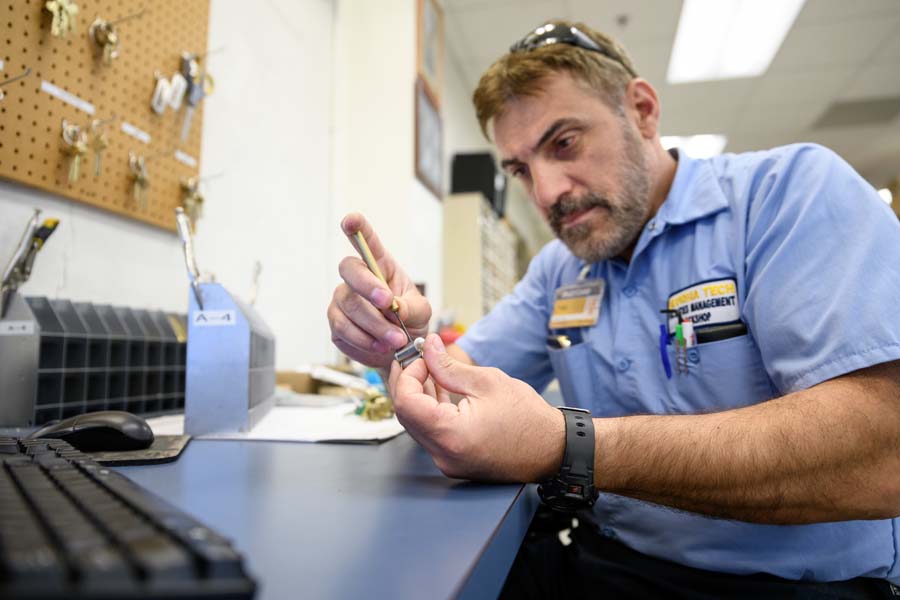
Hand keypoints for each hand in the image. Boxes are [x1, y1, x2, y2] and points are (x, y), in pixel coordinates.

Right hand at [328, 213, 431, 368]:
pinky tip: (380, 346)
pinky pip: (343, 330)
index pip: (365, 241)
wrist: (399, 353)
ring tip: (396, 339)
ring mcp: (342, 300)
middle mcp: (357, 278)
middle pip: (350, 270)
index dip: (356, 228)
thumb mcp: (421, 312)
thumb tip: (395, 307)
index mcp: (380, 266)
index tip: (350, 221)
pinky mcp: (336, 324)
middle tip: (389, 305)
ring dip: (374, 325)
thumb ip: (412, 307)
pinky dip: (365, 341)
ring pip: (349, 306)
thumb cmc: (410, 322)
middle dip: (368, 287)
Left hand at [389, 334, 565, 481]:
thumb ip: (448, 365)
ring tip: (433, 371)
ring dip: (420, 396)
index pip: (405, 403)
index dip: (406, 375)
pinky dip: (431, 411)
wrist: (553, 450)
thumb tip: (427, 347)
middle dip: (409, 383)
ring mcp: (447, 462)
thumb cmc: (529, 419)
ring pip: (417, 424)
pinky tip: (442, 391)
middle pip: (407, 415)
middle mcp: (443, 455)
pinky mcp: (454, 462)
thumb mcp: (487, 381)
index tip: (418, 357)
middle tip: (420, 359)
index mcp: (450, 435)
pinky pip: (431, 434)